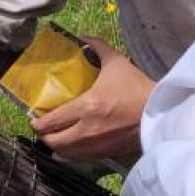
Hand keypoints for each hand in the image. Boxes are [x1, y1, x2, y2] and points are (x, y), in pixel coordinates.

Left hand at [31, 38, 152, 163]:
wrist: (161, 114)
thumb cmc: (137, 88)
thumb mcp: (116, 62)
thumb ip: (97, 47)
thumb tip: (83, 36)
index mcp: (87, 106)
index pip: (52, 121)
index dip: (37, 122)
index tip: (33, 117)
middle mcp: (87, 130)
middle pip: (54, 142)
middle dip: (43, 136)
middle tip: (41, 127)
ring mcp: (96, 145)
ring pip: (65, 154)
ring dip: (55, 147)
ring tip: (54, 136)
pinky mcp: (106, 154)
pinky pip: (80, 159)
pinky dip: (71, 154)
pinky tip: (71, 144)